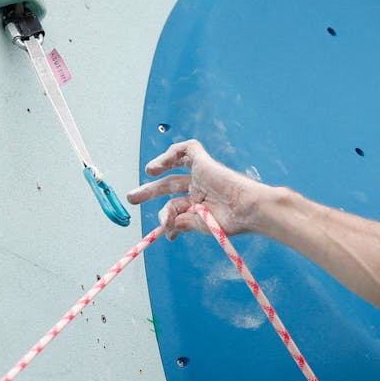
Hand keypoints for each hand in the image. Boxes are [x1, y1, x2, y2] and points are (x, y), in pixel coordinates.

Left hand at [126, 139, 268, 239]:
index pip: (176, 206)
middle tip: (132, 198)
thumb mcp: (200, 224)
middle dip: (149, 192)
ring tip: (148, 171)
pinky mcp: (205, 162)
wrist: (247, 210)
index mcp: (201, 205)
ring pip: (174, 168)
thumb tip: (166, 231)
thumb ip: (181, 222)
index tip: (166, 230)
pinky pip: (187, 149)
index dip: (166, 216)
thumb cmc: (230, 220)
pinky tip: (158, 166)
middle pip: (169, 186)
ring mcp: (202, 175)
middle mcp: (200, 189)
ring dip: (158, 168)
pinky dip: (171, 153)